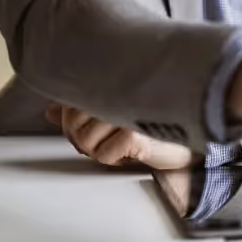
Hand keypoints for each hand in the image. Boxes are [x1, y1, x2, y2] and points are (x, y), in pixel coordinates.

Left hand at [44, 105, 196, 169]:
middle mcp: (116, 91)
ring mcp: (125, 111)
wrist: (191, 144)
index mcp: (110, 80)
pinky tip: (129, 153)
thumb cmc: (155, 126)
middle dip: (82, 140)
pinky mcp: (133, 133)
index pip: (68, 104)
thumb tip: (50, 111)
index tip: (91, 129)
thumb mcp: (114, 114)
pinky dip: (114, 160)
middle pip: (72, 122)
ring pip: (84, 140)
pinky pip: (102, 154)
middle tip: (106, 141)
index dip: (70, 124)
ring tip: (118, 145)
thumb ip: (82, 109)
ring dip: (99, 151)